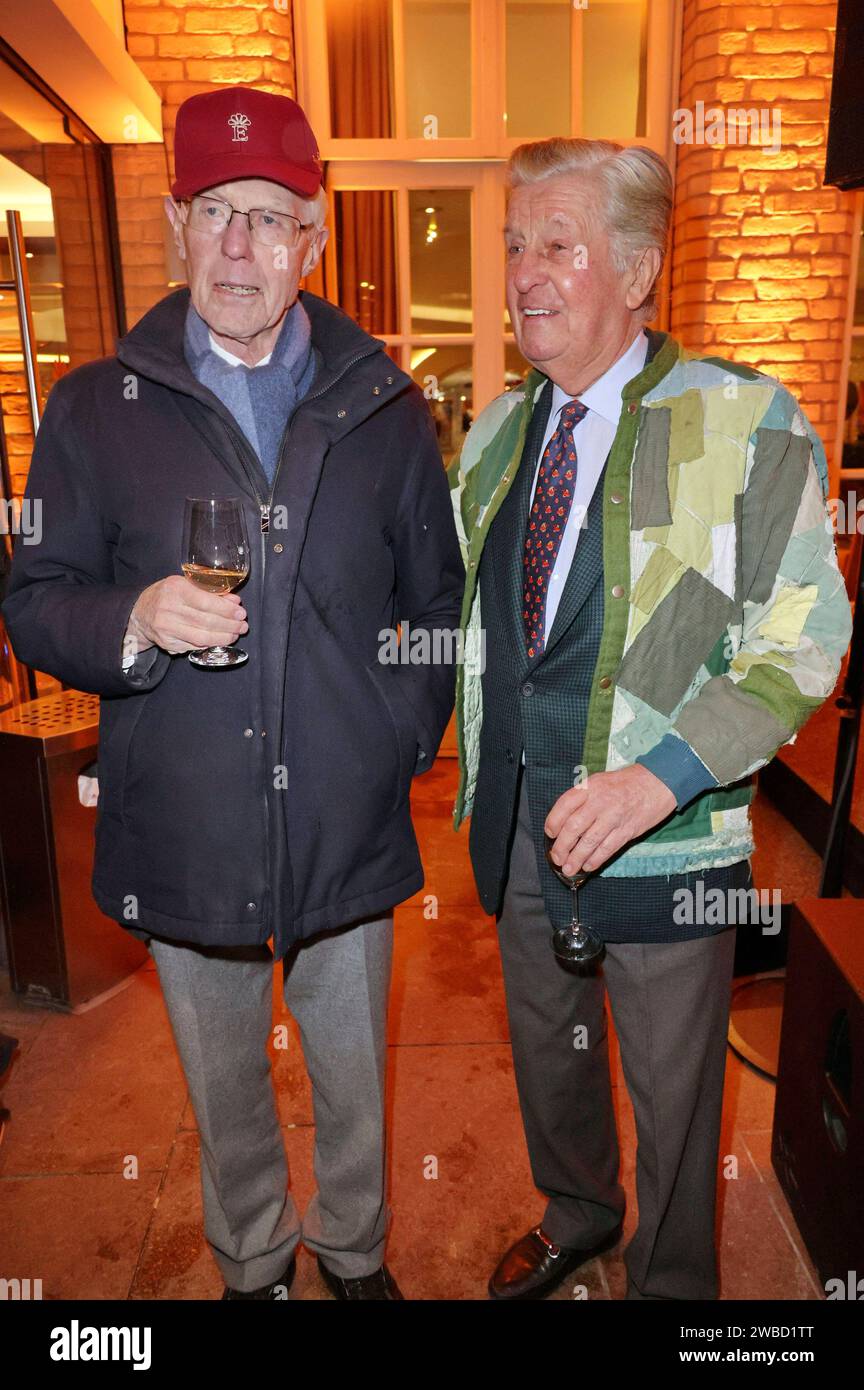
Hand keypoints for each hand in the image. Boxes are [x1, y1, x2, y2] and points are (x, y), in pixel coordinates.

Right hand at [124, 575, 248, 657]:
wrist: (141, 612)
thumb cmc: (168, 595)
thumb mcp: (186, 585)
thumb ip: (211, 592)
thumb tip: (235, 601)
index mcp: (175, 588)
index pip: (206, 602)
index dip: (226, 610)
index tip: (240, 613)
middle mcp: (169, 608)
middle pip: (207, 621)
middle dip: (229, 625)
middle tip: (242, 626)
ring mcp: (167, 627)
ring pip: (202, 637)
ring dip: (223, 637)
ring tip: (235, 634)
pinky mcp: (167, 642)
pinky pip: (194, 646)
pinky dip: (211, 644)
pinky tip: (220, 640)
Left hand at [544, 765, 676, 874]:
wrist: (658, 782)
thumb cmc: (626, 783)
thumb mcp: (600, 781)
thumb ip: (582, 798)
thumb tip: (564, 822)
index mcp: (590, 787)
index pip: (564, 806)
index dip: (553, 822)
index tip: (550, 834)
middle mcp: (600, 801)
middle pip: (573, 827)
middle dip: (562, 846)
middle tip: (557, 857)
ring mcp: (614, 817)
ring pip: (589, 842)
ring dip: (576, 858)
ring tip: (569, 869)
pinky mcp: (627, 830)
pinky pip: (607, 848)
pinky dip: (596, 860)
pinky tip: (588, 866)